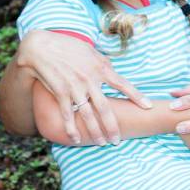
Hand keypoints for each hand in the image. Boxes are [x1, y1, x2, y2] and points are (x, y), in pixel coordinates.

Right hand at [18, 30, 151, 144]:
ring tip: (101, 143)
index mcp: (100, 68)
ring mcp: (75, 88)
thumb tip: (112, 70)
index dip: (137, 96)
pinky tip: (76, 139)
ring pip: (89, 116)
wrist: (41, 47)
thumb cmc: (66, 46)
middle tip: (117, 141)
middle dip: (113, 127)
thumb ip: (102, 62)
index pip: (123, 85)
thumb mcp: (89, 50)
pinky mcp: (60, 93)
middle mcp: (90, 80)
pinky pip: (68, 115)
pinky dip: (72, 129)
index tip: (148, 107)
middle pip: (106, 109)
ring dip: (95, 132)